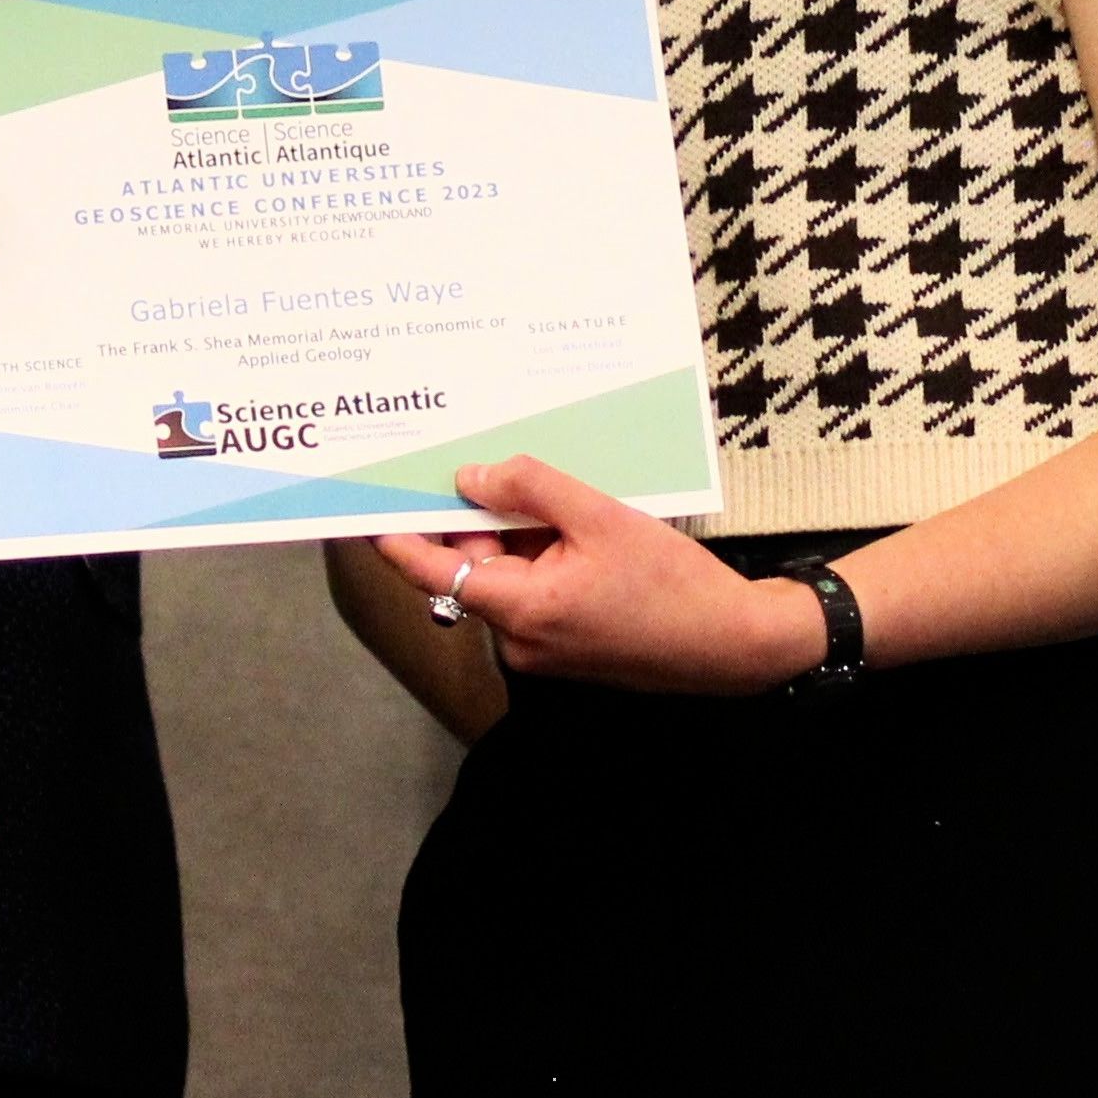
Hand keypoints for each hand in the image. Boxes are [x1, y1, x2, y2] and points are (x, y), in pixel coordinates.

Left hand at [376, 456, 827, 695]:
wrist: (737, 646)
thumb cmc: (674, 584)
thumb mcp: (602, 517)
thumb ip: (533, 490)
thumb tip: (470, 476)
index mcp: (521, 609)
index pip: (429, 570)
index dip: (391, 534)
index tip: (360, 500)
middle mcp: (519, 638)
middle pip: (469, 565)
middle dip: (469, 512)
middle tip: (462, 451)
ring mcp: (542, 645)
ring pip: (503, 572)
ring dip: (511, 528)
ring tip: (531, 475)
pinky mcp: (565, 643)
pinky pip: (532, 586)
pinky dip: (537, 549)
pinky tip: (565, 512)